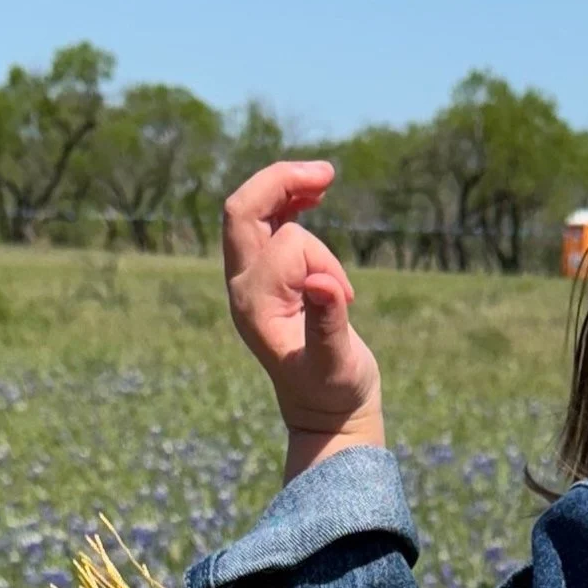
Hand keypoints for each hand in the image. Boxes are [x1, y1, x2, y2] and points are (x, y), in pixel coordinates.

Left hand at [222, 160, 383, 475]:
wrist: (324, 414)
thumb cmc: (335, 394)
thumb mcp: (337, 364)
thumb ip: (329, 324)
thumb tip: (325, 283)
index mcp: (256, 305)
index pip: (283, 245)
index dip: (320, 256)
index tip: (346, 293)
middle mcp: (243, 287)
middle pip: (242, 211)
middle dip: (280, 182)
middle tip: (327, 173)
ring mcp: (250, 281)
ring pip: (252, 212)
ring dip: (285, 189)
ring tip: (325, 179)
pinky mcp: (266, 278)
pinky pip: (265, 225)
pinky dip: (287, 204)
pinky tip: (312, 196)